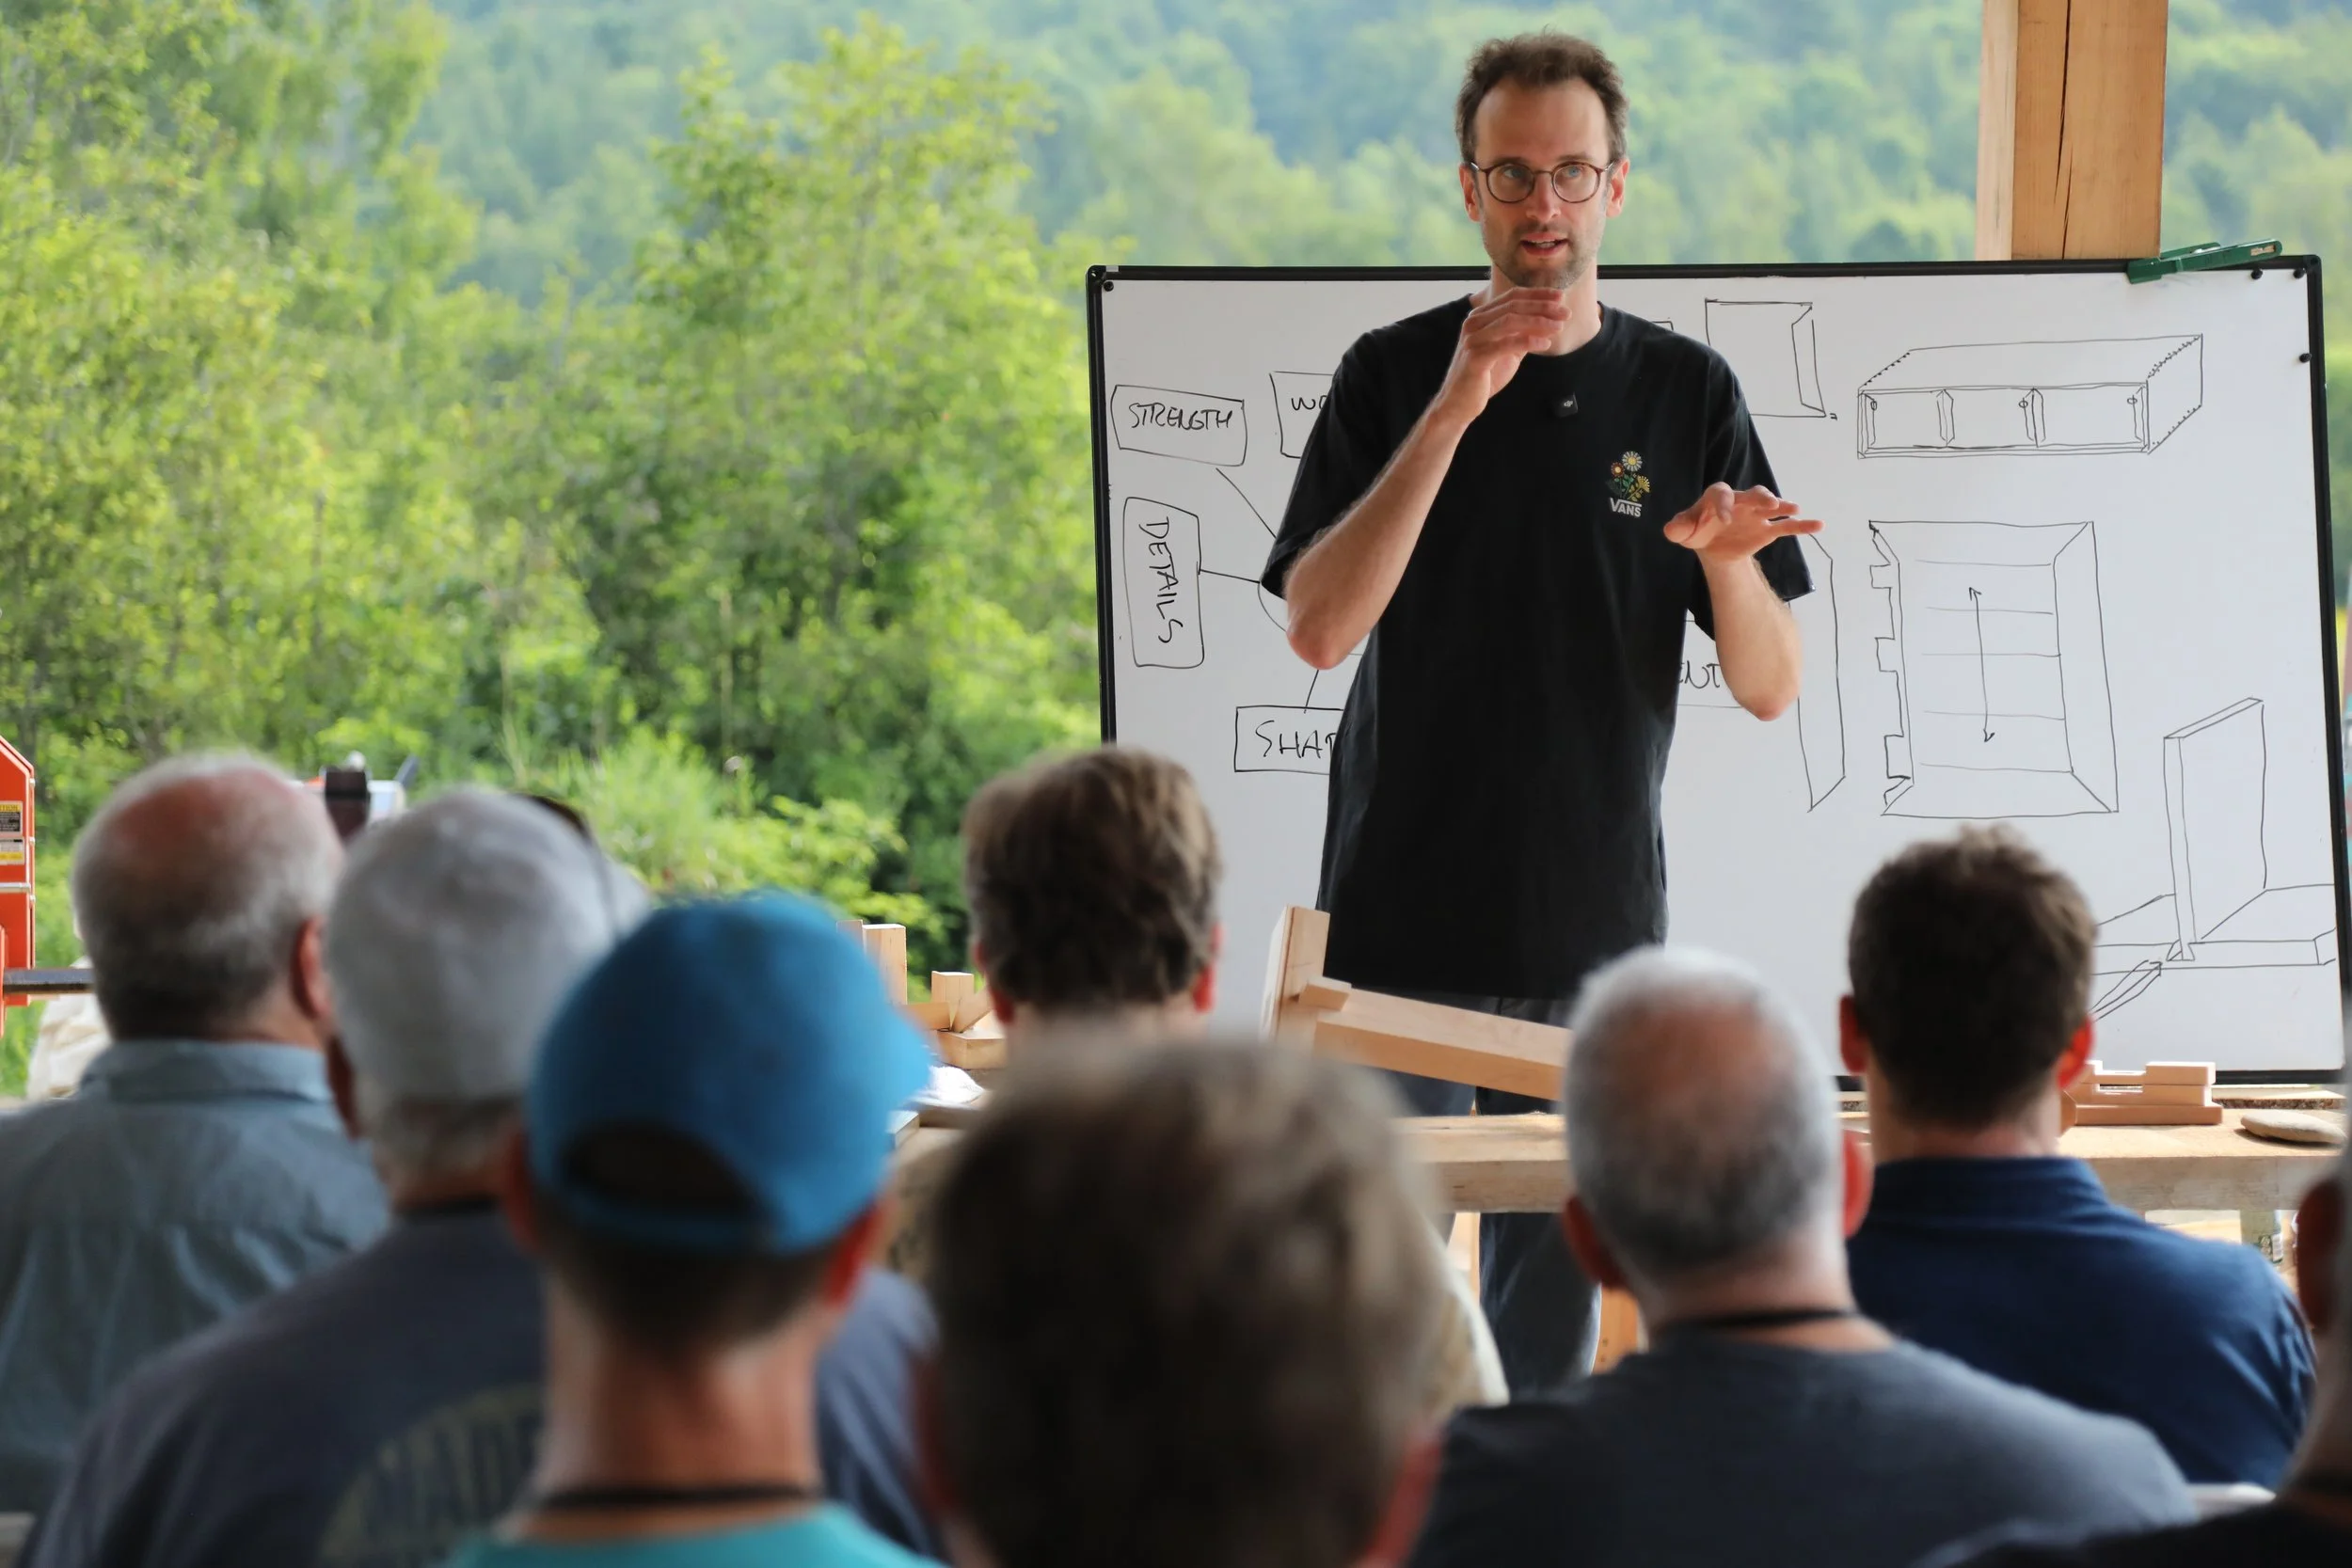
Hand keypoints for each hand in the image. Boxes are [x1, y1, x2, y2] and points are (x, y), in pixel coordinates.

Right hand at [1430, 288, 1567, 426]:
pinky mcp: (1475, 357)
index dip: (1537, 295)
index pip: (1512, 297)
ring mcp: (1473, 339)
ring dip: (1538, 322)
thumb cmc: (1483, 377)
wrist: (1459, 404)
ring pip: (1510, 321)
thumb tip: (1548, 322)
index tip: (1560, 297)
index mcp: (1480, 317)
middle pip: (1513, 306)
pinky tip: (1545, 344)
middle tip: (1565, 312)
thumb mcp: (1507, 351)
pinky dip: (1528, 341)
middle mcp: (1474, 323)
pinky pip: (1506, 344)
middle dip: (1542, 307)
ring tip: (1559, 326)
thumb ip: (1522, 335)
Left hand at [1663, 483, 1822, 563]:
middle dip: (1760, 497)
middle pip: (1752, 493)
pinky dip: (1802, 525)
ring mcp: (1756, 514)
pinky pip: (1787, 526)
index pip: (1721, 494)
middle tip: (1768, 504)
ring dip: (1782, 505)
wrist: (1712, 546)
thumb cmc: (1696, 531)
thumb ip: (1677, 528)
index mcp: (1718, 498)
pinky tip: (1818, 525)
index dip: (1723, 505)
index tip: (1723, 521)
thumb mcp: (1683, 531)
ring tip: (1793, 508)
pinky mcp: (1767, 529)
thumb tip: (1671, 530)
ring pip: (1771, 505)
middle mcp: (1740, 502)